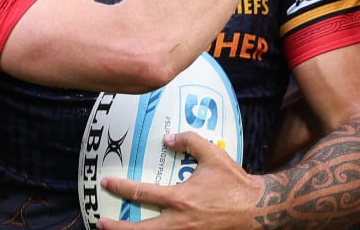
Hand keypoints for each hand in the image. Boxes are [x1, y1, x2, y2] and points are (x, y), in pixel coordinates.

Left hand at [96, 132, 256, 229]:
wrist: (260, 209)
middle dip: (117, 227)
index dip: (121, 188)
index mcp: (180, 199)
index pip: (142, 194)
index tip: (106, 183)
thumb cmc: (235, 183)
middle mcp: (180, 223)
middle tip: (100, 221)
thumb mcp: (213, 154)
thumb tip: (167, 139)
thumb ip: (189, 141)